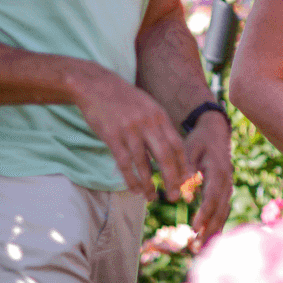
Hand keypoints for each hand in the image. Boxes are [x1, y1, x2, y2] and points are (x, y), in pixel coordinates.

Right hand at [70, 65, 188, 199]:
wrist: (96, 85)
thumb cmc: (124, 99)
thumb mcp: (147, 107)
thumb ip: (158, 126)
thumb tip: (170, 151)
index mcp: (159, 116)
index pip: (177, 145)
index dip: (183, 165)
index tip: (186, 181)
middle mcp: (148, 123)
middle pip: (165, 156)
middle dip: (172, 179)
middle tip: (174, 195)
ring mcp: (130, 130)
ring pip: (144, 163)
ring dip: (149, 184)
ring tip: (152, 197)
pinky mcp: (112, 136)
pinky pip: (124, 163)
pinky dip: (131, 179)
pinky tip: (134, 189)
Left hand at [183, 109, 232, 248]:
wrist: (216, 132)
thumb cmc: (200, 140)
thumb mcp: (189, 149)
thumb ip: (186, 168)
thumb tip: (184, 192)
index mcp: (218, 171)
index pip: (212, 196)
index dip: (205, 213)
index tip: (195, 227)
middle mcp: (226, 181)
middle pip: (220, 209)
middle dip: (209, 228)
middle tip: (197, 246)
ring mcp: (228, 186)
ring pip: (223, 212)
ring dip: (213, 230)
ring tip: (201, 248)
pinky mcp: (225, 190)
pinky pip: (223, 210)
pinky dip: (217, 224)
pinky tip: (209, 238)